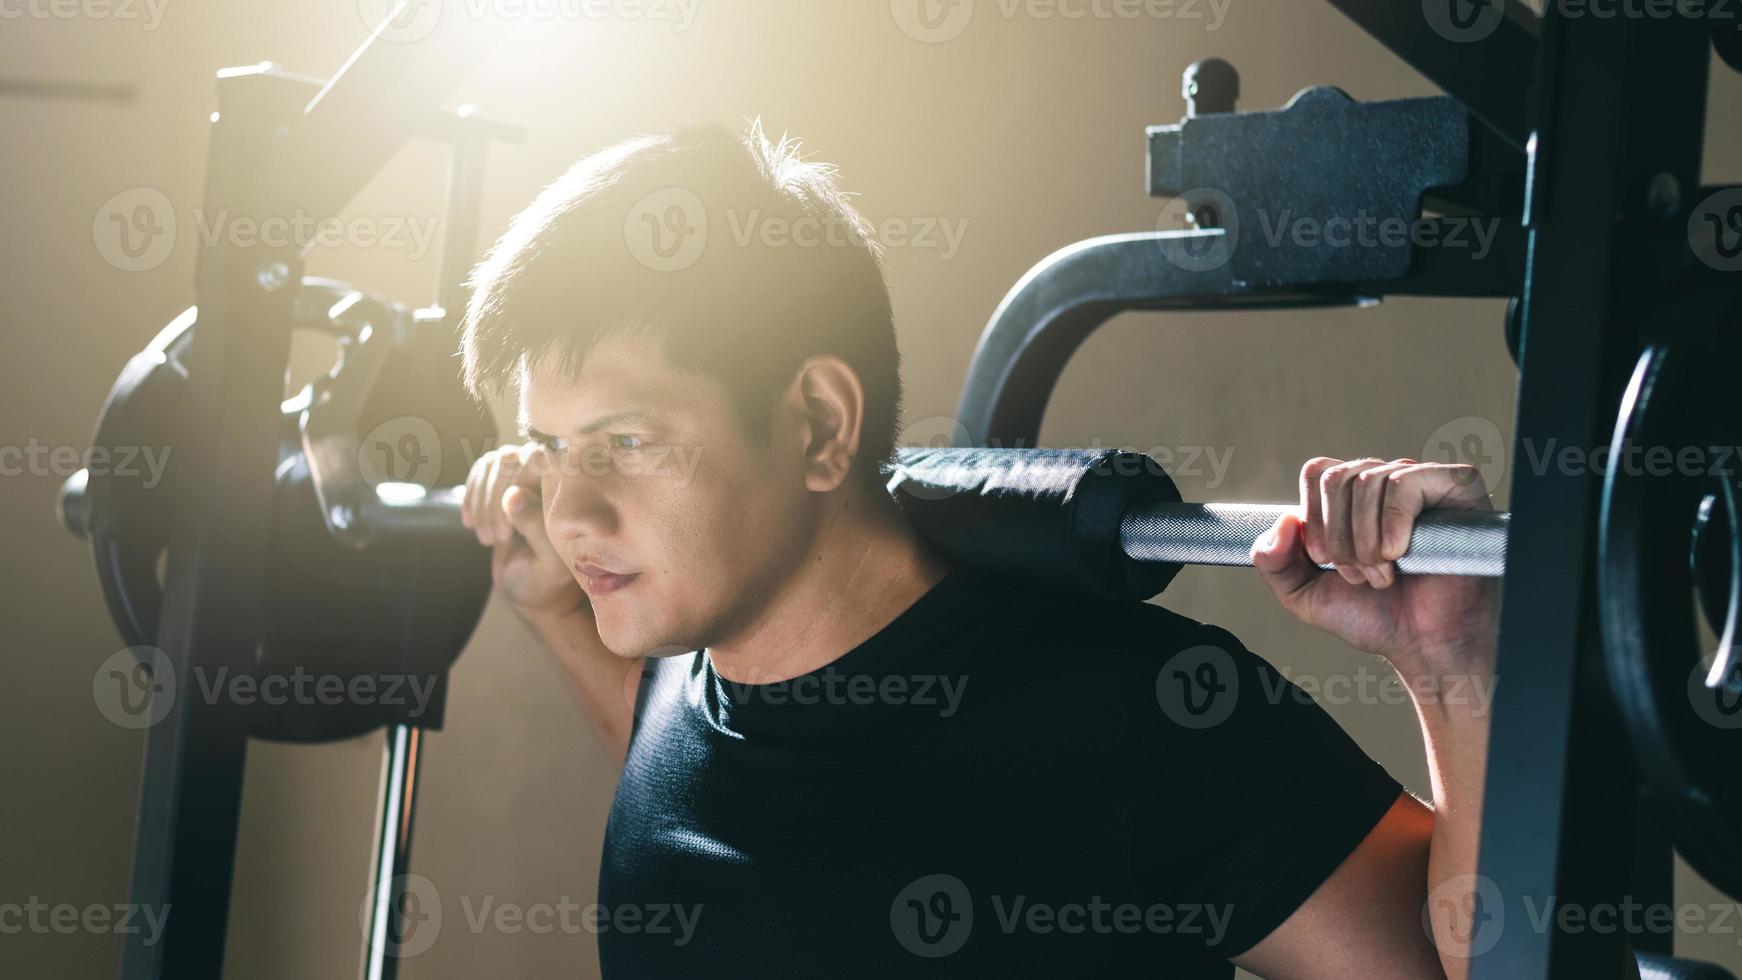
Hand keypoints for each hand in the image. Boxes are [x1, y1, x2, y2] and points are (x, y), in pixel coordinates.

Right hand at [462, 442, 588, 619]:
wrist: (527, 586)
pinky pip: (482, 469)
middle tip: (497, 539)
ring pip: (494, 463)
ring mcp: (527, 473)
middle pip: (511, 460)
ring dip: (482, 501)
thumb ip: (536, 529)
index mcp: (571, 491)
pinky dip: (471, 496)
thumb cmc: (544, 578)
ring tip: (489, 538)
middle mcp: (552, 476)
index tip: (508, 531)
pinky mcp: (505, 480)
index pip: (538, 461)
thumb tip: (515, 494)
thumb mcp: (546, 563)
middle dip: (495, 501)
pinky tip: (471, 524)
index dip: (515, 489)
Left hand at [1250, 457, 1499, 672]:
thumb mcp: (1304, 594)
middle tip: (1359, 575)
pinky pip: (1405, 483)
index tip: (1325, 561)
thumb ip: (1273, 561)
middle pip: (1337, 478)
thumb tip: (1283, 521)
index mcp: (1352, 496)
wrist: (1426, 645)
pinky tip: (1398, 554)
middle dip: (1339, 537)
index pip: (1318, 473)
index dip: (1314, 519)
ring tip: (1384, 574)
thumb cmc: (1375, 616)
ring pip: (1367, 481)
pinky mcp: (1456, 486)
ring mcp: (1422, 480)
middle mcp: (1386, 480)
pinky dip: (1392, 523)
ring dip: (1366, 541)